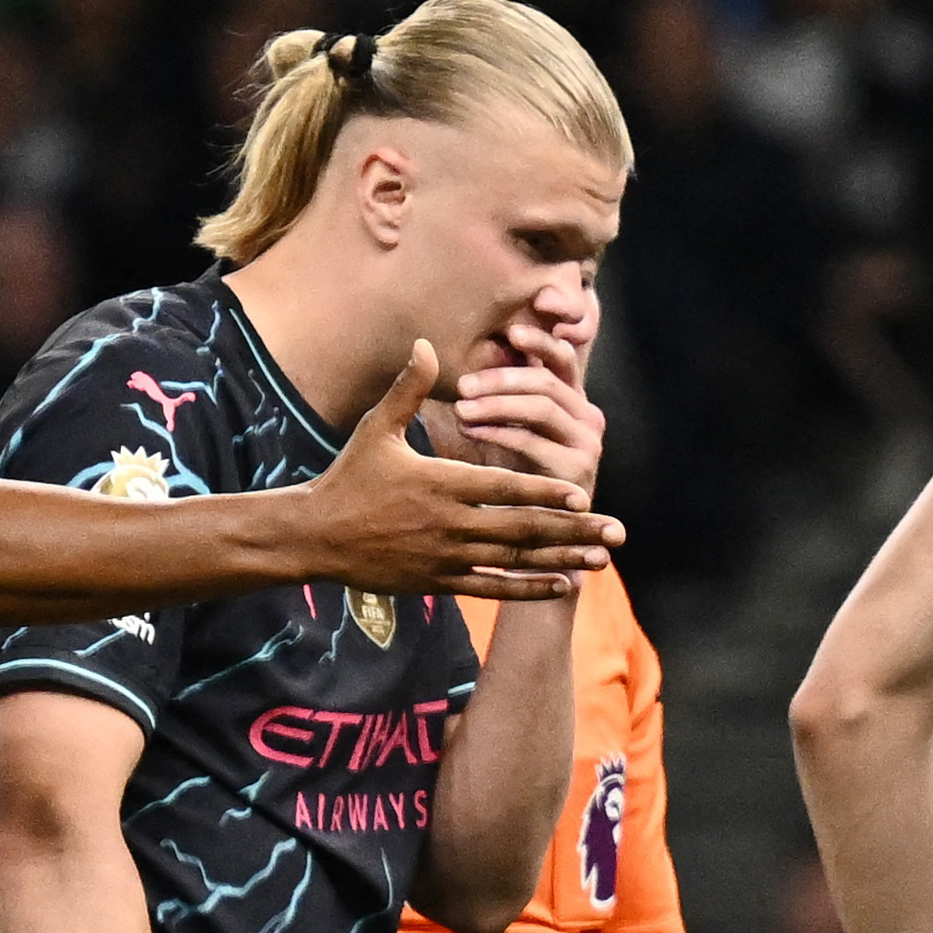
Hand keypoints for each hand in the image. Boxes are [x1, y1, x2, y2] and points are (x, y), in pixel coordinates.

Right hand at [300, 338, 623, 602]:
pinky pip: (493, 587)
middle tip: (615, 533)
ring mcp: (447, 557)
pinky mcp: (441, 581)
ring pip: (515, 561)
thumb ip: (408, 388)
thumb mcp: (375, 429)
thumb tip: (426, 343)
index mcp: (440, 484)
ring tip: (601, 561)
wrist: (317, 535)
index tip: (580, 494)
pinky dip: (528, 588)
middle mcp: (450, 524)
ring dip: (562, 560)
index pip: (501, 488)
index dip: (542, 492)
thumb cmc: (349, 477)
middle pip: (522, 529)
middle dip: (573, 531)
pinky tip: (561, 585)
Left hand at [444, 339, 604, 502]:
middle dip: (503, 379)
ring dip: (497, 404)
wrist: (532, 527)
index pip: (562, 358)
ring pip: (541, 408)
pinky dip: (498, 433)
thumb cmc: (508, 472)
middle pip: (547, 381)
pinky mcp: (578, 470)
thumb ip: (491, 393)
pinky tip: (469, 430)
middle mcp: (588, 417)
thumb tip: (440, 354)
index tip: (510, 332)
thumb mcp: (501, 425)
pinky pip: (533, 441)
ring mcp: (587, 443)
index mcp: (572, 399)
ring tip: (461, 408)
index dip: (541, 341)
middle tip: (464, 384)